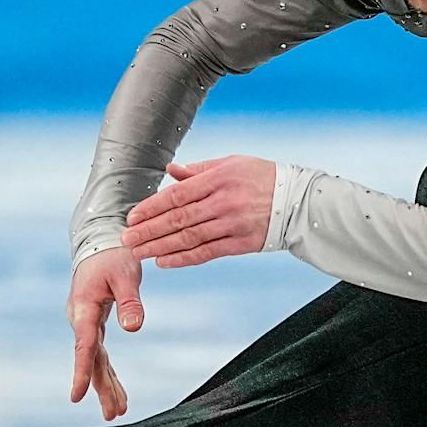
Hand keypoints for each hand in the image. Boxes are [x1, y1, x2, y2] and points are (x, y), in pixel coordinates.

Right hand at [67, 247, 143, 419]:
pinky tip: (116, 391)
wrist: (99, 243)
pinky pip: (100, 353)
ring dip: (106, 385)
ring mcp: (86, 324)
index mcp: (84, 308)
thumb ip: (130, 301)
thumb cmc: (112, 256)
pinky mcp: (94, 324)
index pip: (84, 345)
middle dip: (101, 387)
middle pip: (91, 359)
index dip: (82, 371)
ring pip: (95, 360)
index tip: (77, 396)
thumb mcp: (126, 275)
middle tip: (114, 413)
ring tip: (118, 411)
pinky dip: (108, 372)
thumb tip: (134, 328)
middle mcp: (81, 320)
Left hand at [123, 155, 277, 268]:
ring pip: (189, 238)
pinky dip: (184, 258)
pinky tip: (164, 261)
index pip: (177, 195)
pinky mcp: (241, 243)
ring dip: (160, 247)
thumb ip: (200, 170)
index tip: (132, 217)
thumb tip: (171, 172)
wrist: (299, 201)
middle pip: (178, 219)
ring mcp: (233, 224)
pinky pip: (207, 252)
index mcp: (219, 178)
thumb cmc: (263, 178)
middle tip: (126, 240)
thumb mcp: (232, 164)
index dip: (152, 208)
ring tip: (139, 252)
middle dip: (149, 231)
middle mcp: (223, 202)